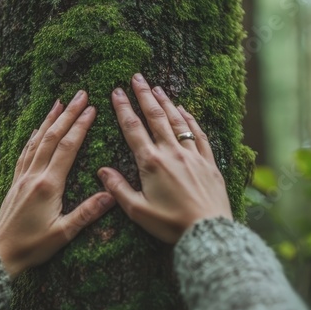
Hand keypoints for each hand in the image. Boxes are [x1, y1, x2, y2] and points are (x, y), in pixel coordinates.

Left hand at [0, 91, 115, 278]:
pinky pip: (25, 152)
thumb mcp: (63, 234)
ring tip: (59, 102)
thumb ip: (87, 213)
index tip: (91, 108)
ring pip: (37, 140)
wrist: (0, 254)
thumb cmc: (32, 246)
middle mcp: (34, 175)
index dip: (80, 126)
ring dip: (49, 119)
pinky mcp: (15, 181)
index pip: (67, 148)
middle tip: (79, 94)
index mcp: (48, 185)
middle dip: (67, 113)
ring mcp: (22, 176)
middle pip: (52, 137)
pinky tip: (36, 129)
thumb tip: (111, 195)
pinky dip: (33, 136)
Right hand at [97, 73, 232, 243]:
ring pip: (177, 121)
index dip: (123, 108)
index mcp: (151, 163)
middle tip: (137, 77)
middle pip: (155, 117)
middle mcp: (171, 153)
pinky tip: (185, 110)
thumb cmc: (170, 224)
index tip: (117, 91)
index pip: (133, 128)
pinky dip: (190, 119)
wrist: (208, 232)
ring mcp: (192, 155)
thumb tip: (101, 170)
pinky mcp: (209, 161)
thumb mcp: (138, 211)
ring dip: (166, 102)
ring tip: (157, 87)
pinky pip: (199, 134)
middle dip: (144, 95)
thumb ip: (118, 189)